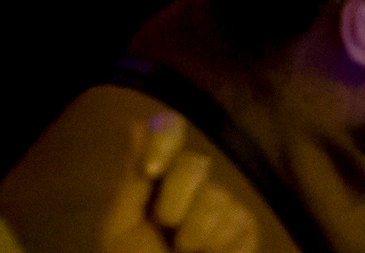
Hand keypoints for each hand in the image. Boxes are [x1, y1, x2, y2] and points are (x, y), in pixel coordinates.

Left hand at [97, 113, 257, 252]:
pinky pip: (236, 221)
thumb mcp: (120, 229)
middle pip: (194, 163)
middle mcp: (190, 184)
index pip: (169, 131)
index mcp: (155, 179)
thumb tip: (135, 123)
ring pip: (217, 196)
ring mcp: (221, 203)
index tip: (152, 170)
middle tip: (166, 230)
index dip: (165, 138)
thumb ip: (130, 181)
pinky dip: (216, 245)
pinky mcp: (245, 227)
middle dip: (175, 200)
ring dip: (194, 233)